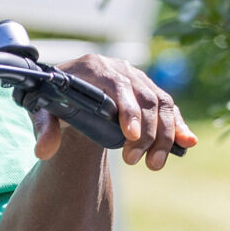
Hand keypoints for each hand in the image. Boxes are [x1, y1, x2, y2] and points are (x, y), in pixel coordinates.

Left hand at [38, 53, 195, 171]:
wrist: (70, 90)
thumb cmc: (55, 99)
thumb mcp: (43, 109)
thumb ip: (44, 127)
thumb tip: (44, 150)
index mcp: (94, 67)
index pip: (116, 85)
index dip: (127, 109)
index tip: (129, 135)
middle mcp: (121, 69)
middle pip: (144, 97)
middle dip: (146, 132)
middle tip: (136, 161)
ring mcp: (138, 79)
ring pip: (161, 103)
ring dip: (164, 134)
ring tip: (155, 163)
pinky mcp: (150, 92)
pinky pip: (169, 108)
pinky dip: (179, 125)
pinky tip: (187, 143)